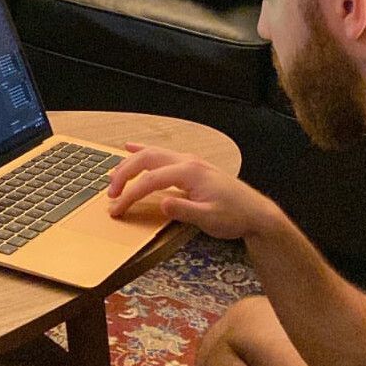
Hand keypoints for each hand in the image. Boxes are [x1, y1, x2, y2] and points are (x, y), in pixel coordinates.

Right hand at [107, 143, 275, 239]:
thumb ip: (184, 211)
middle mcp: (188, 162)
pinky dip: (143, 152)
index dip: (130, 195)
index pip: (150, 181)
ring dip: (130, 163)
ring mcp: (190, 162)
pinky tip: (130, 147)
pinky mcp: (191, 167)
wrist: (255, 213)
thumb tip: (161, 204)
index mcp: (190, 172)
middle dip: (124, 174)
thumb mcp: (209, 219)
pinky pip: (162, 155)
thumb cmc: (234, 216)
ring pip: (152, 154)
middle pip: (146, 159)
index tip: (116, 209)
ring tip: (112, 175)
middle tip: (110, 194)